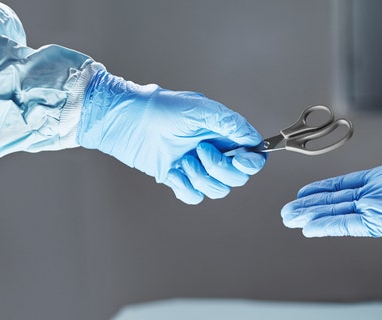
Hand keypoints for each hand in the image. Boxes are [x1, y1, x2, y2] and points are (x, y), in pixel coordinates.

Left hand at [77, 70, 264, 203]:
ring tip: (184, 159)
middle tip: (200, 150)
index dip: (251, 162)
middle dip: (220, 168)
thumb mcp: (199, 109)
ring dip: (201, 177)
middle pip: (237, 177)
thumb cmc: (160, 109)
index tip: (240, 159)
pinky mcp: (179, 179)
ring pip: (218, 189)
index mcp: (224, 135)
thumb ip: (230, 123)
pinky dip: (186, 187)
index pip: (252, 156)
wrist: (127, 122)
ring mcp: (198, 168)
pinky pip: (195, 196)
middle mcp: (215, 152)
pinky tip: (174, 171)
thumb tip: (254, 139)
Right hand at [281, 115, 381, 236]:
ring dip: (313, 217)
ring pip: (338, 215)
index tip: (303, 192)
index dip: (323, 189)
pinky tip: (310, 229)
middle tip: (288, 211)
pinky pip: (350, 225)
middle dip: (311, 206)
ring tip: (290, 220)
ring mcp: (380, 211)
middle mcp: (378, 197)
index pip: (345, 185)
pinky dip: (329, 226)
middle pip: (336, 202)